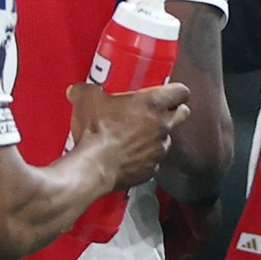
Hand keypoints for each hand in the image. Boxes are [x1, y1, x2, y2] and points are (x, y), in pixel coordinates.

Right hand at [67, 79, 188, 193]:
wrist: (93, 166)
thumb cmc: (96, 131)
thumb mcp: (86, 99)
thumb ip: (85, 90)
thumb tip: (78, 90)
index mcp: (153, 103)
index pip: (182, 91)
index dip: (177, 90)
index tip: (169, 91)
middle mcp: (162, 126)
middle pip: (182, 114)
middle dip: (174, 111)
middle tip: (158, 110)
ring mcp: (159, 149)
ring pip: (166, 139)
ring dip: (156, 136)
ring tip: (136, 135)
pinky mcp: (151, 169)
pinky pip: (153, 160)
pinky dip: (144, 157)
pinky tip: (128, 155)